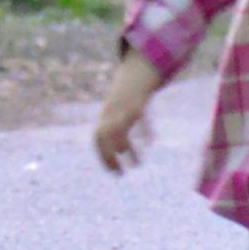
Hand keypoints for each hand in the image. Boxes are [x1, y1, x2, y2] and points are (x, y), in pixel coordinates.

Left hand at [93, 52, 163, 173]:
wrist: (133, 75)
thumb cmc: (123, 100)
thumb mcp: (116, 114)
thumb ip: (115, 130)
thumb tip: (120, 151)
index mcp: (104, 118)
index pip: (98, 140)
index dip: (102, 155)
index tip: (112, 171)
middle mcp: (111, 114)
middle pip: (106, 138)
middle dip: (109, 156)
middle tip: (119, 174)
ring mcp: (124, 109)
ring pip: (122, 131)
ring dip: (129, 149)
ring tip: (137, 165)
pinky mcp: (138, 104)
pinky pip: (140, 118)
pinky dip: (145, 130)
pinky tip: (151, 142)